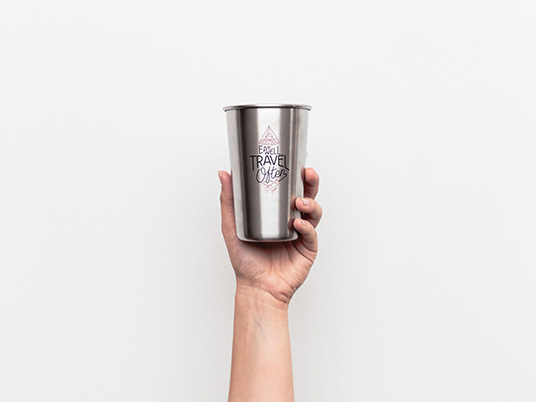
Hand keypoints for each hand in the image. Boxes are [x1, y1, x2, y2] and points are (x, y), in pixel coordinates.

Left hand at [218, 168, 321, 304]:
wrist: (256, 287)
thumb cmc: (245, 260)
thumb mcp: (232, 226)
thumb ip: (229, 200)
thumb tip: (223, 173)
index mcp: (277, 212)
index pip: (290, 187)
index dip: (296, 172)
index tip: (296, 157)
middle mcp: (292, 220)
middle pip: (307, 194)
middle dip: (310, 182)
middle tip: (306, 172)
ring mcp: (301, 234)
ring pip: (313, 211)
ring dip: (310, 203)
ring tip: (299, 203)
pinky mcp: (307, 248)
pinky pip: (310, 234)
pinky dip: (306, 227)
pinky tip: (298, 225)